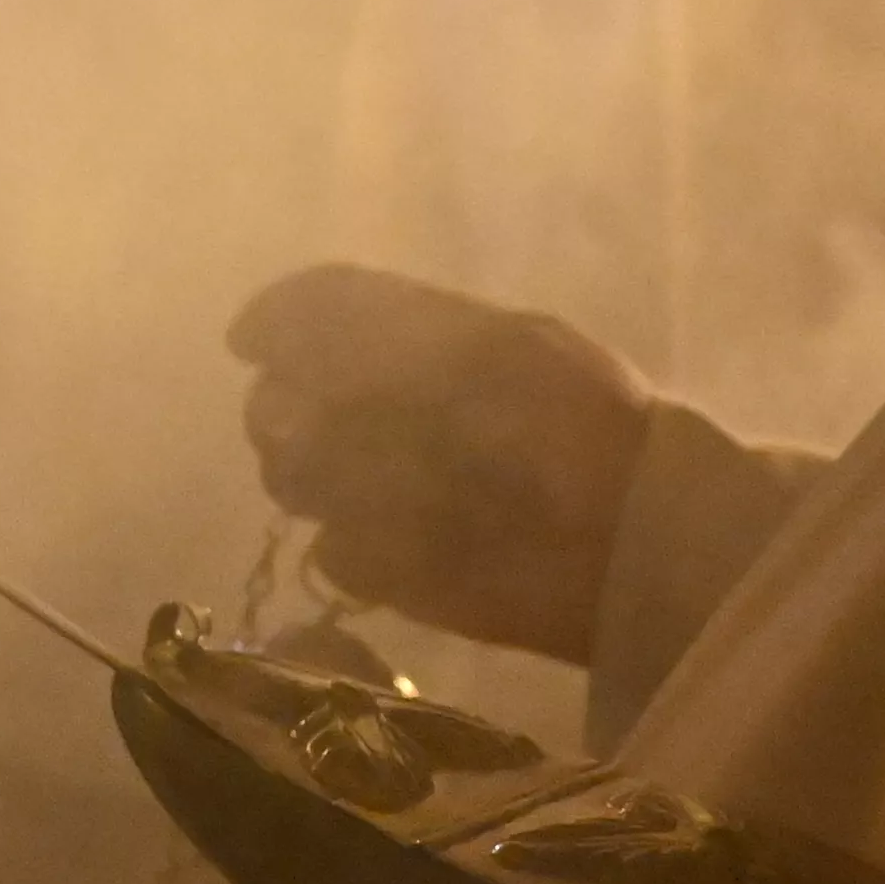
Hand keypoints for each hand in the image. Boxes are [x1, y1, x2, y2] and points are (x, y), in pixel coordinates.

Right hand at [227, 264, 652, 664]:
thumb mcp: (486, 344)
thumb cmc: (573, 422)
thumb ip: (373, 324)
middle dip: (289, 414)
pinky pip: (336, 552)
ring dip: (325, 478)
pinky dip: (366, 547)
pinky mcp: (390, 568)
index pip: (307, 315)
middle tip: (334, 430)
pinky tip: (419, 543)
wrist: (632, 536)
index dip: (274, 326)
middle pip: (276, 403)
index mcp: (412, 345)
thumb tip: (253, 336)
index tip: (252, 346)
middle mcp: (382, 414)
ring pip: (289, 476)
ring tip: (397, 491)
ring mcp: (381, 494)